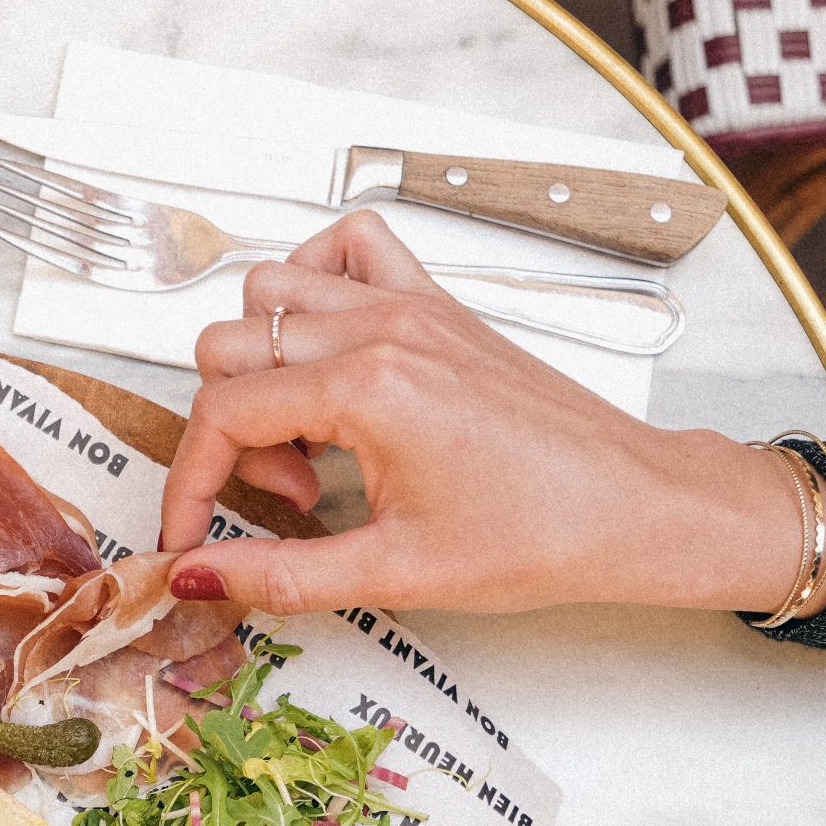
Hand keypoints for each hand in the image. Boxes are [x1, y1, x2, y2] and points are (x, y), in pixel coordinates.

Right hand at [157, 213, 825, 619]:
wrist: (636, 508)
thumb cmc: (541, 535)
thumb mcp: (394, 573)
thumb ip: (277, 573)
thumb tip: (193, 575)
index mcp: (368, 388)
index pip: (222, 412)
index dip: (189, 483)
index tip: (192, 535)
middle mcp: (383, 328)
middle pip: (231, 347)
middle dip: (230, 434)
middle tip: (288, 498)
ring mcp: (411, 306)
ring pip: (272, 292)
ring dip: (264, 367)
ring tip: (312, 441)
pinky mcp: (437, 306)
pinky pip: (348, 250)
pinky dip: (315, 288)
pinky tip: (329, 361)